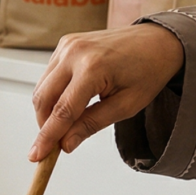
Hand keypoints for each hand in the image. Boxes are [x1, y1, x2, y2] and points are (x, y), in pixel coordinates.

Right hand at [30, 24, 184, 161]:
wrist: (157, 40)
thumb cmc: (149, 70)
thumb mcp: (127, 105)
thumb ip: (92, 124)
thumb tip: (67, 143)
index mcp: (93, 67)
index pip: (62, 110)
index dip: (48, 136)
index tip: (38, 155)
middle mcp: (74, 53)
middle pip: (44, 99)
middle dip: (44, 125)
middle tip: (53, 143)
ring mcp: (67, 46)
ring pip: (41, 88)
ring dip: (47, 110)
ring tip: (66, 122)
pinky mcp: (64, 44)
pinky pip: (48, 76)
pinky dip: (52, 94)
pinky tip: (69, 100)